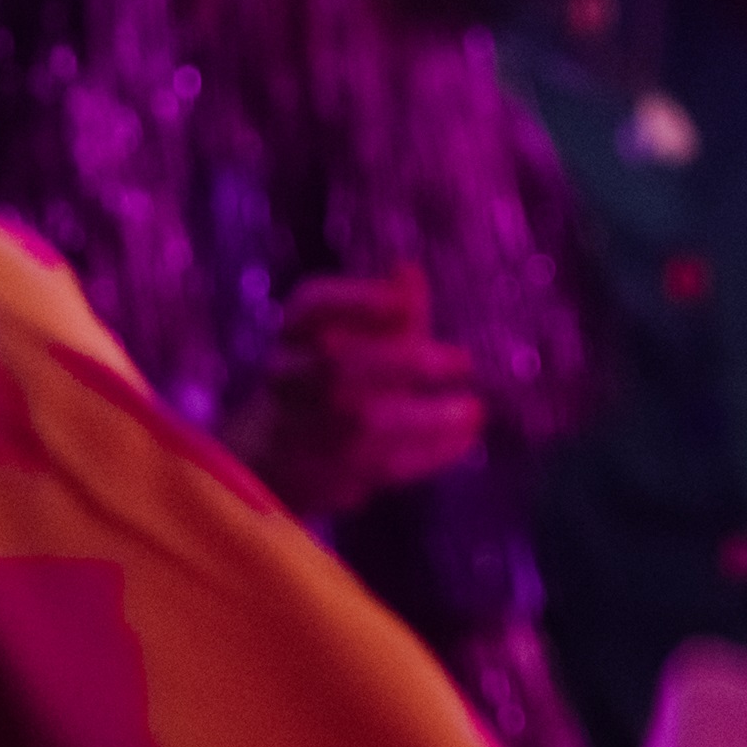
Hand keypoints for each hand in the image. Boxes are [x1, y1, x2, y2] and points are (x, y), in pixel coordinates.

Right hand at [224, 268, 483, 518]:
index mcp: (295, 335)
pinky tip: (465, 437)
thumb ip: (386, 306)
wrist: (273, 454)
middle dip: (402, 362)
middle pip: (336, 367)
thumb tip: (406, 269)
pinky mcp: (323, 477)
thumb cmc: (330, 375)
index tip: (403, 302)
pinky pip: (378, 466)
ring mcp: (302, 431)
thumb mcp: (354, 335)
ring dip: (425, 418)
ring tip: (473, 409)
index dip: (356, 302)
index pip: (312, 307)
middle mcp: (289, 378)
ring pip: (360, 424)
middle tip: (462, 360)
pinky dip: (427, 453)